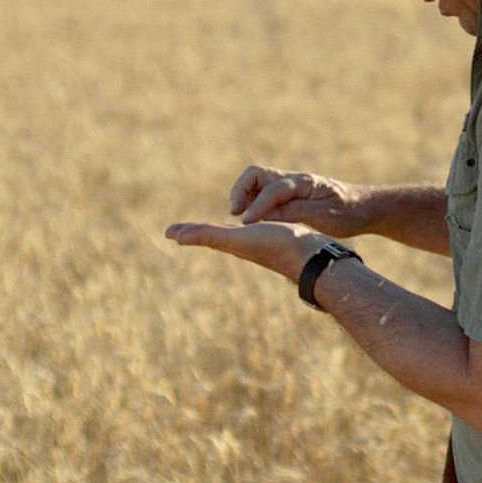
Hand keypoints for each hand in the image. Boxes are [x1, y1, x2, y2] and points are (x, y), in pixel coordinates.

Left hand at [164, 220, 328, 282]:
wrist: (310, 256)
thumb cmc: (275, 246)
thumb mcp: (236, 239)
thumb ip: (206, 235)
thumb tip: (175, 236)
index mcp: (232, 243)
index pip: (204, 235)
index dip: (188, 232)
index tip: (171, 232)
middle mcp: (244, 244)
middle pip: (217, 237)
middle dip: (201, 233)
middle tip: (184, 233)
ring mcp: (261, 243)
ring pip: (237, 235)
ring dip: (224, 232)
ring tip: (218, 231)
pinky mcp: (279, 238)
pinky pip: (259, 229)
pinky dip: (251, 226)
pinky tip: (256, 227)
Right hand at [229, 165, 363, 236]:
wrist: (364, 207)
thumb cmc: (348, 213)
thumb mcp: (325, 216)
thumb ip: (295, 213)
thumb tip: (265, 215)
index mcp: (304, 183)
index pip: (273, 190)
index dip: (257, 207)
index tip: (245, 224)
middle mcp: (294, 179)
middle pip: (256, 174)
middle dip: (240, 190)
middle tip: (234, 213)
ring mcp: (290, 184)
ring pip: (256, 181)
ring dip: (243, 194)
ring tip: (238, 215)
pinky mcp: (289, 193)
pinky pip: (263, 191)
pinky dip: (251, 200)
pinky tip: (250, 218)